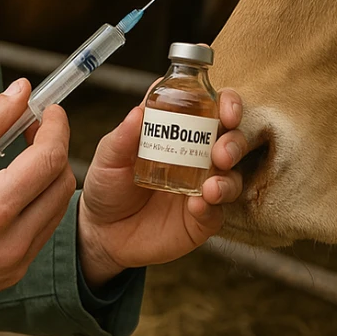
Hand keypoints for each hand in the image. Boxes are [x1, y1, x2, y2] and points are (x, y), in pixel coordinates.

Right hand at [0, 79, 75, 335]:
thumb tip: (21, 90)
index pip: (48, 159)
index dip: (55, 128)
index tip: (50, 110)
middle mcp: (14, 241)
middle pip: (62, 183)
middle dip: (56, 148)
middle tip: (34, 130)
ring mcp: (17, 262)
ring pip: (58, 207)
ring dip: (50, 176)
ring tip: (26, 156)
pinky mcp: (15, 272)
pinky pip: (45, 228)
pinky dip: (41, 202)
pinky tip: (19, 188)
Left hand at [76, 86, 246, 289]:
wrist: (102, 232)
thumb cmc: (108, 185)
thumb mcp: (108, 158)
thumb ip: (121, 137)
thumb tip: (137, 112)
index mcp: (178, 132)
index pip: (211, 108)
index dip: (226, 103)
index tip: (225, 109)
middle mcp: (196, 156)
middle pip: (232, 140)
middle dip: (234, 142)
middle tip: (221, 153)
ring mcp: (202, 188)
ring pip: (232, 177)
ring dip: (228, 178)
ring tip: (211, 187)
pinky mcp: (201, 219)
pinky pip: (217, 213)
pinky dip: (211, 208)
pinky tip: (197, 206)